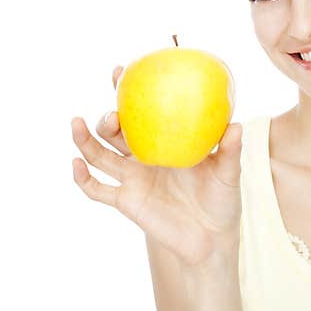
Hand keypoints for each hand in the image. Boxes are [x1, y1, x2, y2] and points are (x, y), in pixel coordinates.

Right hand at [71, 65, 243, 267]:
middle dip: (107, 116)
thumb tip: (235, 125)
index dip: (128, 91)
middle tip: (113, 110)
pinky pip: (98, 189)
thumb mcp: (228, 173)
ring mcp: (132, 178)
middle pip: (114, 131)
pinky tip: (75, 164)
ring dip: (84, 139)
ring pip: (98, 155)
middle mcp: (143, 157)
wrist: (211, 238)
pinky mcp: (126, 201)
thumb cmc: (222, 200)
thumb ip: (229, 150)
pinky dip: (82, 178)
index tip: (122, 71)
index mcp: (164, 141)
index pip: (142, 112)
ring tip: (77, 123)